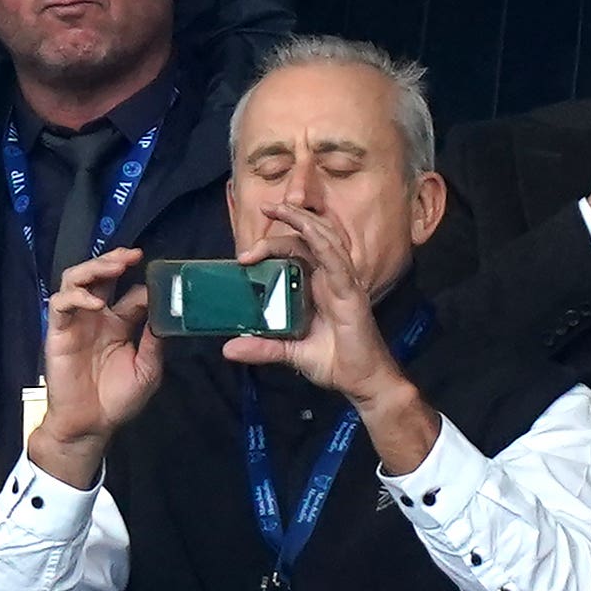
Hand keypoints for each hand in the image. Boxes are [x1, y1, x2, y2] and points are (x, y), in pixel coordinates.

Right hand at [29, 247, 163, 487]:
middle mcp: (98, 317)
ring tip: (115, 265)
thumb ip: (154, 341)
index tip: (163, 277)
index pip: (132, 292)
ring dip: (95, 268)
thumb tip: (167, 313)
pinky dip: (76, 296)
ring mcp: (77, 322)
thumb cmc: (119, 398)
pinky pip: (60, 304)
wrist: (91, 424)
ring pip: (77, 280)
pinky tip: (94, 301)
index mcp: (121, 323)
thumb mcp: (148, 369)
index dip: (145, 282)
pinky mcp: (58, 332)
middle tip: (133, 255)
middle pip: (101, 275)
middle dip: (115, 259)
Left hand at [223, 203, 407, 406]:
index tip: (245, 251)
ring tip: (282, 208)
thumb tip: (227, 348)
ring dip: (303, 221)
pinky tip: (309, 233)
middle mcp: (331, 279)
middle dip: (288, 221)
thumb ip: (263, 348)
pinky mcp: (352, 294)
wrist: (362, 382)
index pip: (298, 251)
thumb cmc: (334, 362)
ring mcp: (343, 284)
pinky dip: (323, 245)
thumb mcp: (290, 353)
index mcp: (317, 287)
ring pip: (325, 241)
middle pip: (309, 239)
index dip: (274, 242)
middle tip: (263, 211)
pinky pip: (338, 263)